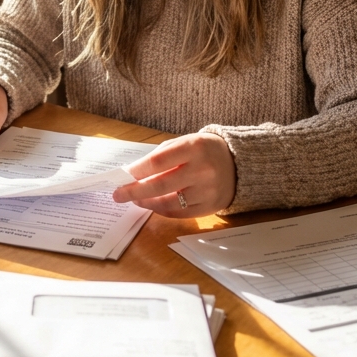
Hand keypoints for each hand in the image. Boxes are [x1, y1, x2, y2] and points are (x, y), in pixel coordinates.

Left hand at [112, 132, 235, 216]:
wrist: (238, 163)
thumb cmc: (204, 150)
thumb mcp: (185, 143)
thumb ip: (161, 156)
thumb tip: (133, 174)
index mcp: (194, 147)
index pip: (158, 161)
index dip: (137, 171)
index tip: (122, 176)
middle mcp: (202, 170)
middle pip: (160, 184)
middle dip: (134, 191)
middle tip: (118, 194)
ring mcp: (207, 191)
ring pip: (168, 202)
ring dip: (146, 202)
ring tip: (135, 199)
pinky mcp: (210, 207)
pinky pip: (179, 213)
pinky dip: (162, 210)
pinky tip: (152, 204)